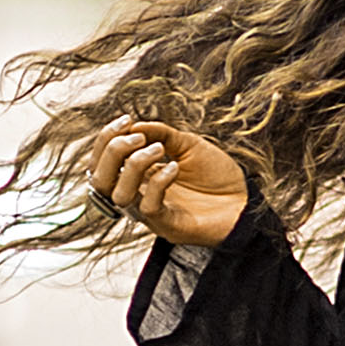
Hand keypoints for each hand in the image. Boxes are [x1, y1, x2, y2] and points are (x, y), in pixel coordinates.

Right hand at [93, 118, 252, 251]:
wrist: (244, 200)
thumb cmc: (216, 175)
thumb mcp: (187, 144)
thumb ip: (161, 133)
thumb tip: (134, 124)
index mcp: (137, 177)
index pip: (101, 162)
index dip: (105, 139)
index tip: (126, 120)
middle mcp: (138, 196)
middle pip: (99, 180)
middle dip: (112, 151)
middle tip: (139, 137)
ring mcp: (151, 214)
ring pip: (119, 195)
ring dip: (134, 165)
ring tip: (159, 150)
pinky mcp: (168, 226)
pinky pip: (149, 207)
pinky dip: (159, 182)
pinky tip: (176, 168)